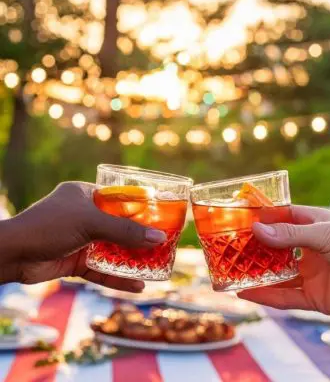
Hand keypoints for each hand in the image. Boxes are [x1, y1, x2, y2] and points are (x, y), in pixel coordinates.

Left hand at [0, 182, 166, 291]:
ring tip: (156, 266)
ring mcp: (81, 239)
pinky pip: (102, 269)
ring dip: (132, 260)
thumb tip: (159, 238)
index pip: (118, 199)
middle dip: (139, 237)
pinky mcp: (76, 261)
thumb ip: (124, 231)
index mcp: (85, 195)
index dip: (140, 208)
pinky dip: (118, 278)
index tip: (160, 216)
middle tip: (163, 244)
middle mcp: (84, 215)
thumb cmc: (48, 226)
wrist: (12, 255)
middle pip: (119, 226)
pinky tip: (138, 286)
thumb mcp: (90, 223)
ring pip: (113, 250)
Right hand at [238, 205, 329, 315]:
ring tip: (229, 273)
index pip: (279, 219)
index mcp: (311, 225)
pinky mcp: (314, 297)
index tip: (235, 220)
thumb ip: (291, 235)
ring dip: (255, 275)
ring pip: (275, 275)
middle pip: (273, 249)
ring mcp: (309, 273)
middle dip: (252, 249)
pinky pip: (285, 298)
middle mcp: (307, 249)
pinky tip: (246, 293)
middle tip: (227, 250)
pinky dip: (265, 296)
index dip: (258, 220)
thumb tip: (257, 230)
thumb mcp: (326, 233)